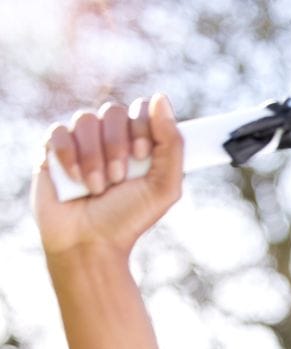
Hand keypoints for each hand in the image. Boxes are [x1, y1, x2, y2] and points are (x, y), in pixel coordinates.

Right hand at [31, 95, 182, 262]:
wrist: (89, 244)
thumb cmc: (127, 220)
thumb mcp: (164, 188)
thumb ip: (172, 145)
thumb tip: (160, 98)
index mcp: (139, 145)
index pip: (141, 110)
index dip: (142, 127)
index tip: (141, 156)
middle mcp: (110, 139)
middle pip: (114, 111)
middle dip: (117, 146)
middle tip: (118, 180)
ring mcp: (81, 142)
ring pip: (86, 119)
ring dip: (94, 157)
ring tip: (97, 188)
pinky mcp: (54, 149)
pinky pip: (59, 131)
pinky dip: (69, 156)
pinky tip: (76, 181)